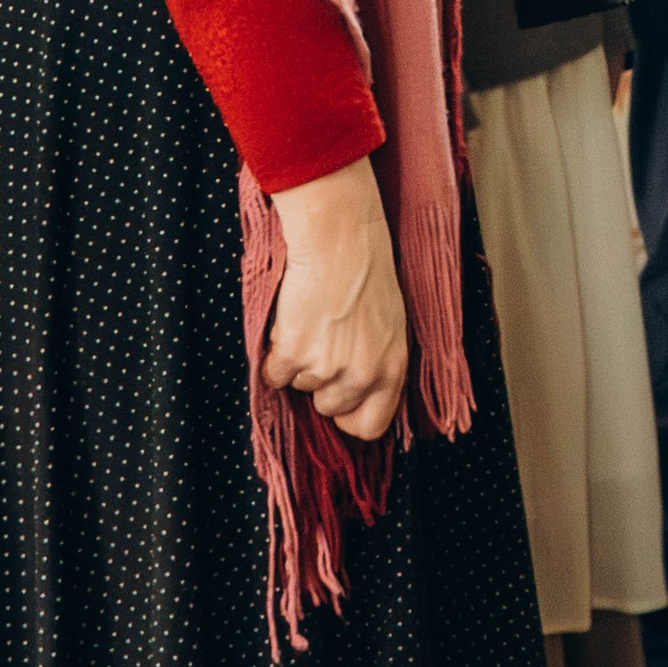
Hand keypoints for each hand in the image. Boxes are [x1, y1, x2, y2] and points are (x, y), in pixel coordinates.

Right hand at [262, 154, 406, 441]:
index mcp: (393, 369)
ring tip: (312, 321)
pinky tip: (290, 322)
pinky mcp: (293, 351)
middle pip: (328, 408)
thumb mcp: (391, 326)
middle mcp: (363, 375)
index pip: (371, 427)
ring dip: (298, 361)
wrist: (339, 239)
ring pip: (300, 387)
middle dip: (320, 380)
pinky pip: (273, 375)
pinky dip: (274, 354)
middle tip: (324, 341)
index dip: (350, 416)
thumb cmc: (366, 274)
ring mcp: (326, 366)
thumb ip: (377, 365)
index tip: (339, 399)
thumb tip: (355, 395)